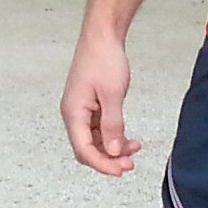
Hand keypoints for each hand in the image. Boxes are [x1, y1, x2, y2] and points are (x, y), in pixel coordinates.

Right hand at [61, 28, 138, 174]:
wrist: (102, 36)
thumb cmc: (103, 59)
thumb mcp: (112, 94)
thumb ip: (112, 125)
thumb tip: (112, 151)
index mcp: (73, 112)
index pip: (84, 149)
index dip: (102, 164)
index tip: (120, 170)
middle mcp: (74, 114)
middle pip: (87, 149)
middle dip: (108, 159)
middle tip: (130, 164)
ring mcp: (82, 110)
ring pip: (95, 141)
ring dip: (113, 149)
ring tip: (134, 149)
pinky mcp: (90, 106)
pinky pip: (100, 130)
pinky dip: (113, 137)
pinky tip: (129, 139)